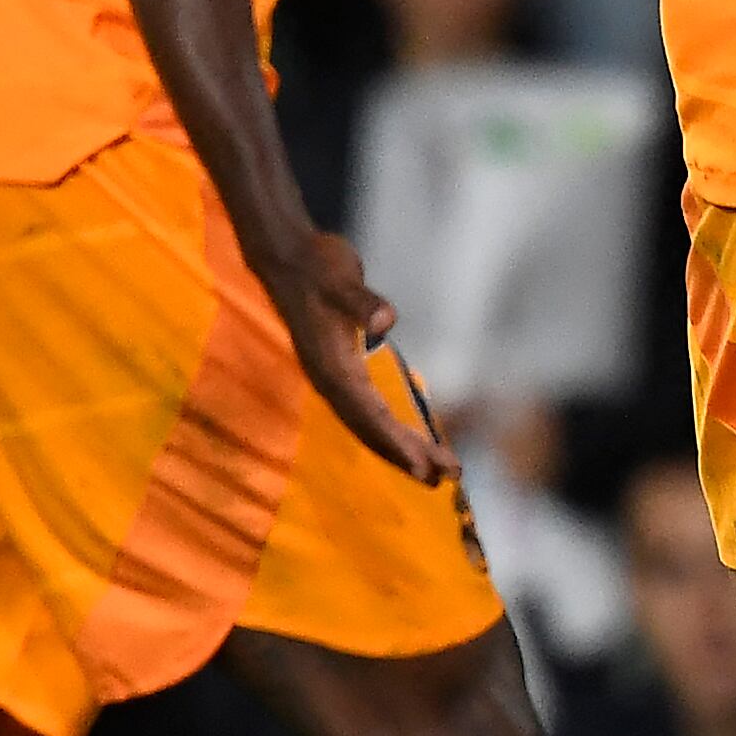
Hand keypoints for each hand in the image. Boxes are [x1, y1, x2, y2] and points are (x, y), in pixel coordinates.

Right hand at [260, 229, 454, 483]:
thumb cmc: (317, 267)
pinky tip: (411, 441)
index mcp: (331, 368)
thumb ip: (362, 301)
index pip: (368, 415)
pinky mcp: (341, 370)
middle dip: (407, 456)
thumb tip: (386, 319)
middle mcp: (330, 381)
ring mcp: (334, 378)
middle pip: (371, 430)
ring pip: (370, 425)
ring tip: (439, 470)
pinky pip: (368, 411)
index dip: (396, 444)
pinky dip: (390, 430)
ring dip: (401, 449)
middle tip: (447, 478)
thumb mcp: (341, 279)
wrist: (288, 258)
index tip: (425, 468)